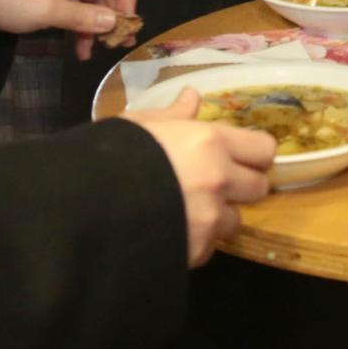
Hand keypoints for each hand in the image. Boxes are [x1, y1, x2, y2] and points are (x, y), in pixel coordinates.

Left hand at [0, 0, 137, 58]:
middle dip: (113, 15)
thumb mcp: (46, 10)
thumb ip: (82, 16)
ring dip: (96, 25)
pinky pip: (74, 7)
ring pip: (91, 0)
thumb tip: (114, 22)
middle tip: (118, 43)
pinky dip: (79, 26)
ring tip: (99, 51)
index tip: (126, 23)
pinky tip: (80, 50)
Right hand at [124, 89, 276, 266]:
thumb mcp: (140, 124)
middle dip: (241, 187)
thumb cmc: (110, 155)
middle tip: (216, 186)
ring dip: (218, 218)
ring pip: (235, 221)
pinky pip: (209, 247)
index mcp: (210, 142)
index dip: (254, 154)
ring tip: (189, 212)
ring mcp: (209, 219)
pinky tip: (172, 232)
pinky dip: (196, 242)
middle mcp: (219, 180)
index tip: (240, 157)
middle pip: (259, 187)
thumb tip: (192, 96)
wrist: (84, 206)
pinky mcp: (196, 251)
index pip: (264, 149)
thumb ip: (174, 115)